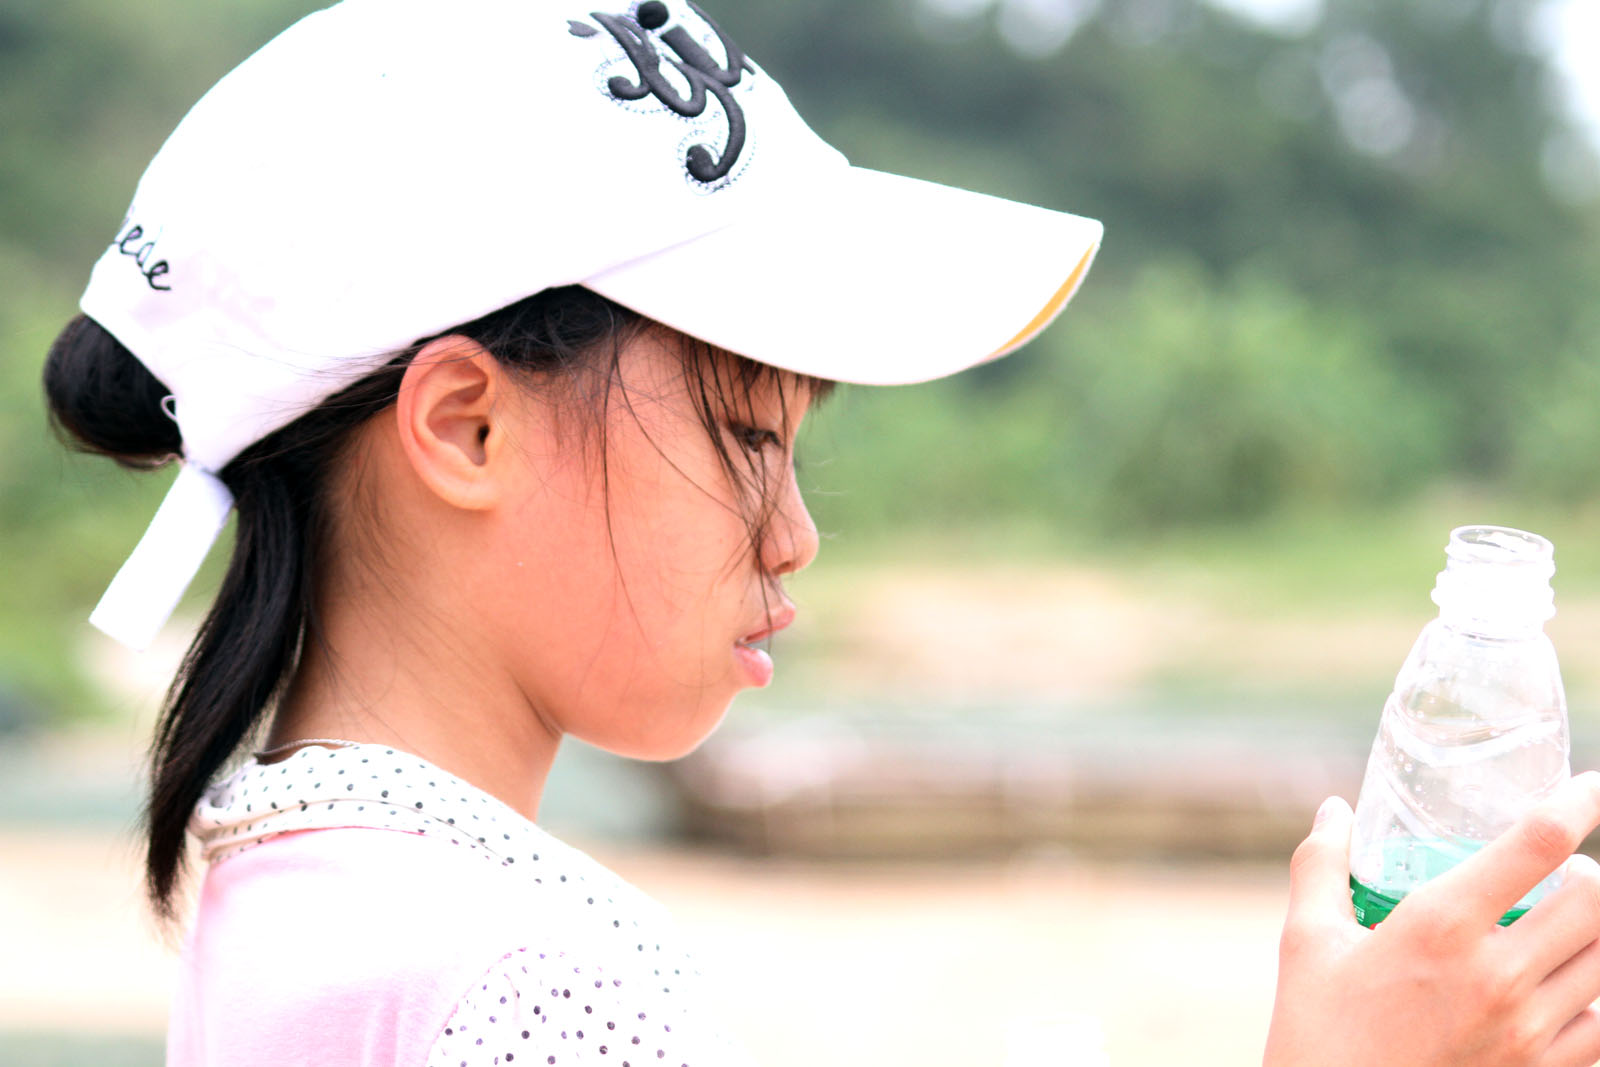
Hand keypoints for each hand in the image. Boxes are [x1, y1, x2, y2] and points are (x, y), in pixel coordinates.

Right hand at [1264, 772, 1599, 1066]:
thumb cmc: (1317, 1032)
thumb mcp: (1306, 941)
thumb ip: (1323, 865)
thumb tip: (1336, 809)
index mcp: (1438, 926)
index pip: (1537, 844)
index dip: (1578, 803)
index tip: (1591, 785)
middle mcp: (1497, 974)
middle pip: (1596, 901)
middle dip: (1590, 873)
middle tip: (1562, 872)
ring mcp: (1529, 1031)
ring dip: (1596, 932)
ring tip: (1563, 925)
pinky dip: (1594, 995)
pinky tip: (1564, 988)